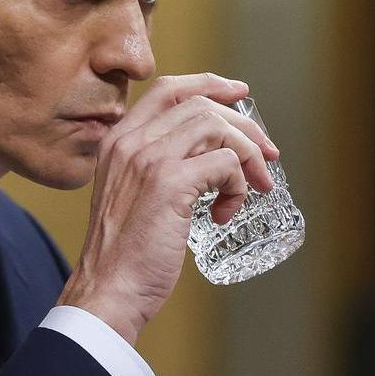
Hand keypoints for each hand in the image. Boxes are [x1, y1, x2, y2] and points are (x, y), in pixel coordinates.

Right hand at [57, 73, 278, 343]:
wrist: (107, 290)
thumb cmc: (124, 252)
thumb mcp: (130, 193)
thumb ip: (156, 165)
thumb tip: (211, 153)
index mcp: (118, 139)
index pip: (169, 88)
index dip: (209, 84)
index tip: (239, 93)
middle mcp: (130, 141)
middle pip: (201, 105)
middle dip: (244, 126)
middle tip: (267, 155)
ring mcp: (149, 159)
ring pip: (217, 127)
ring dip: (246, 156)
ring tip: (250, 188)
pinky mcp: (170, 183)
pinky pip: (225, 163)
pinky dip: (237, 186)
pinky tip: (224, 214)